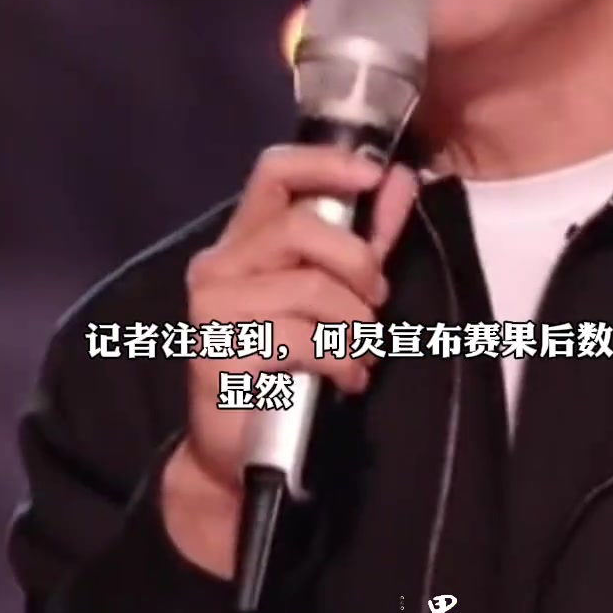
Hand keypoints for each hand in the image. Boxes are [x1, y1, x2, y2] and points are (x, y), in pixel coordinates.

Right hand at [160, 145, 417, 574]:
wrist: (238, 448)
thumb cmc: (289, 362)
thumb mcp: (335, 291)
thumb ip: (366, 235)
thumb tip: (401, 178)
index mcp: (244, 238)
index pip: (275, 171)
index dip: (327, 163)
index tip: (376, 175)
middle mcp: (218, 263)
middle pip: (301, 228)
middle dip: (357, 262)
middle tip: (376, 300)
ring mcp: (212, 308)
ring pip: (308, 288)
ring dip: (354, 324)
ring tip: (360, 351)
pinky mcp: (216, 354)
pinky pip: (299, 340)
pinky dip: (339, 361)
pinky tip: (346, 379)